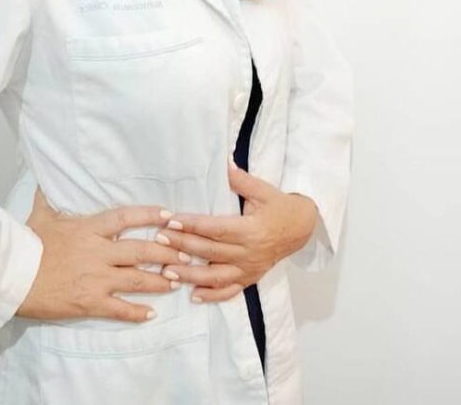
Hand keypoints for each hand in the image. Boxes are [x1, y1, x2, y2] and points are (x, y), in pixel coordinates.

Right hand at [17, 188, 188, 322]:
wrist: (13, 277)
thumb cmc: (26, 245)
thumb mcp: (39, 215)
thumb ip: (48, 197)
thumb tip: (46, 179)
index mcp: (89, 228)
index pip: (126, 217)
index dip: (150, 215)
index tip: (169, 215)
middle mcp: (98, 252)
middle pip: (141, 250)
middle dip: (167, 252)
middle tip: (186, 254)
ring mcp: (96, 278)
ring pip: (137, 279)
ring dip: (160, 281)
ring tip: (177, 281)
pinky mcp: (89, 302)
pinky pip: (119, 308)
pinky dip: (137, 312)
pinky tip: (151, 314)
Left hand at [156, 164, 318, 302]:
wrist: (301, 228)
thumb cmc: (279, 206)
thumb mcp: (263, 190)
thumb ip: (241, 180)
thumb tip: (223, 164)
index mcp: (251, 230)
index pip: (216, 228)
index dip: (192, 225)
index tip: (171, 220)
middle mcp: (249, 253)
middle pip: (210, 251)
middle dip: (182, 246)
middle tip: (159, 240)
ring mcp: (249, 269)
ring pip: (216, 277)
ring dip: (190, 276)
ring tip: (167, 272)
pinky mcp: (250, 279)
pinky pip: (230, 292)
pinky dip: (212, 296)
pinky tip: (193, 295)